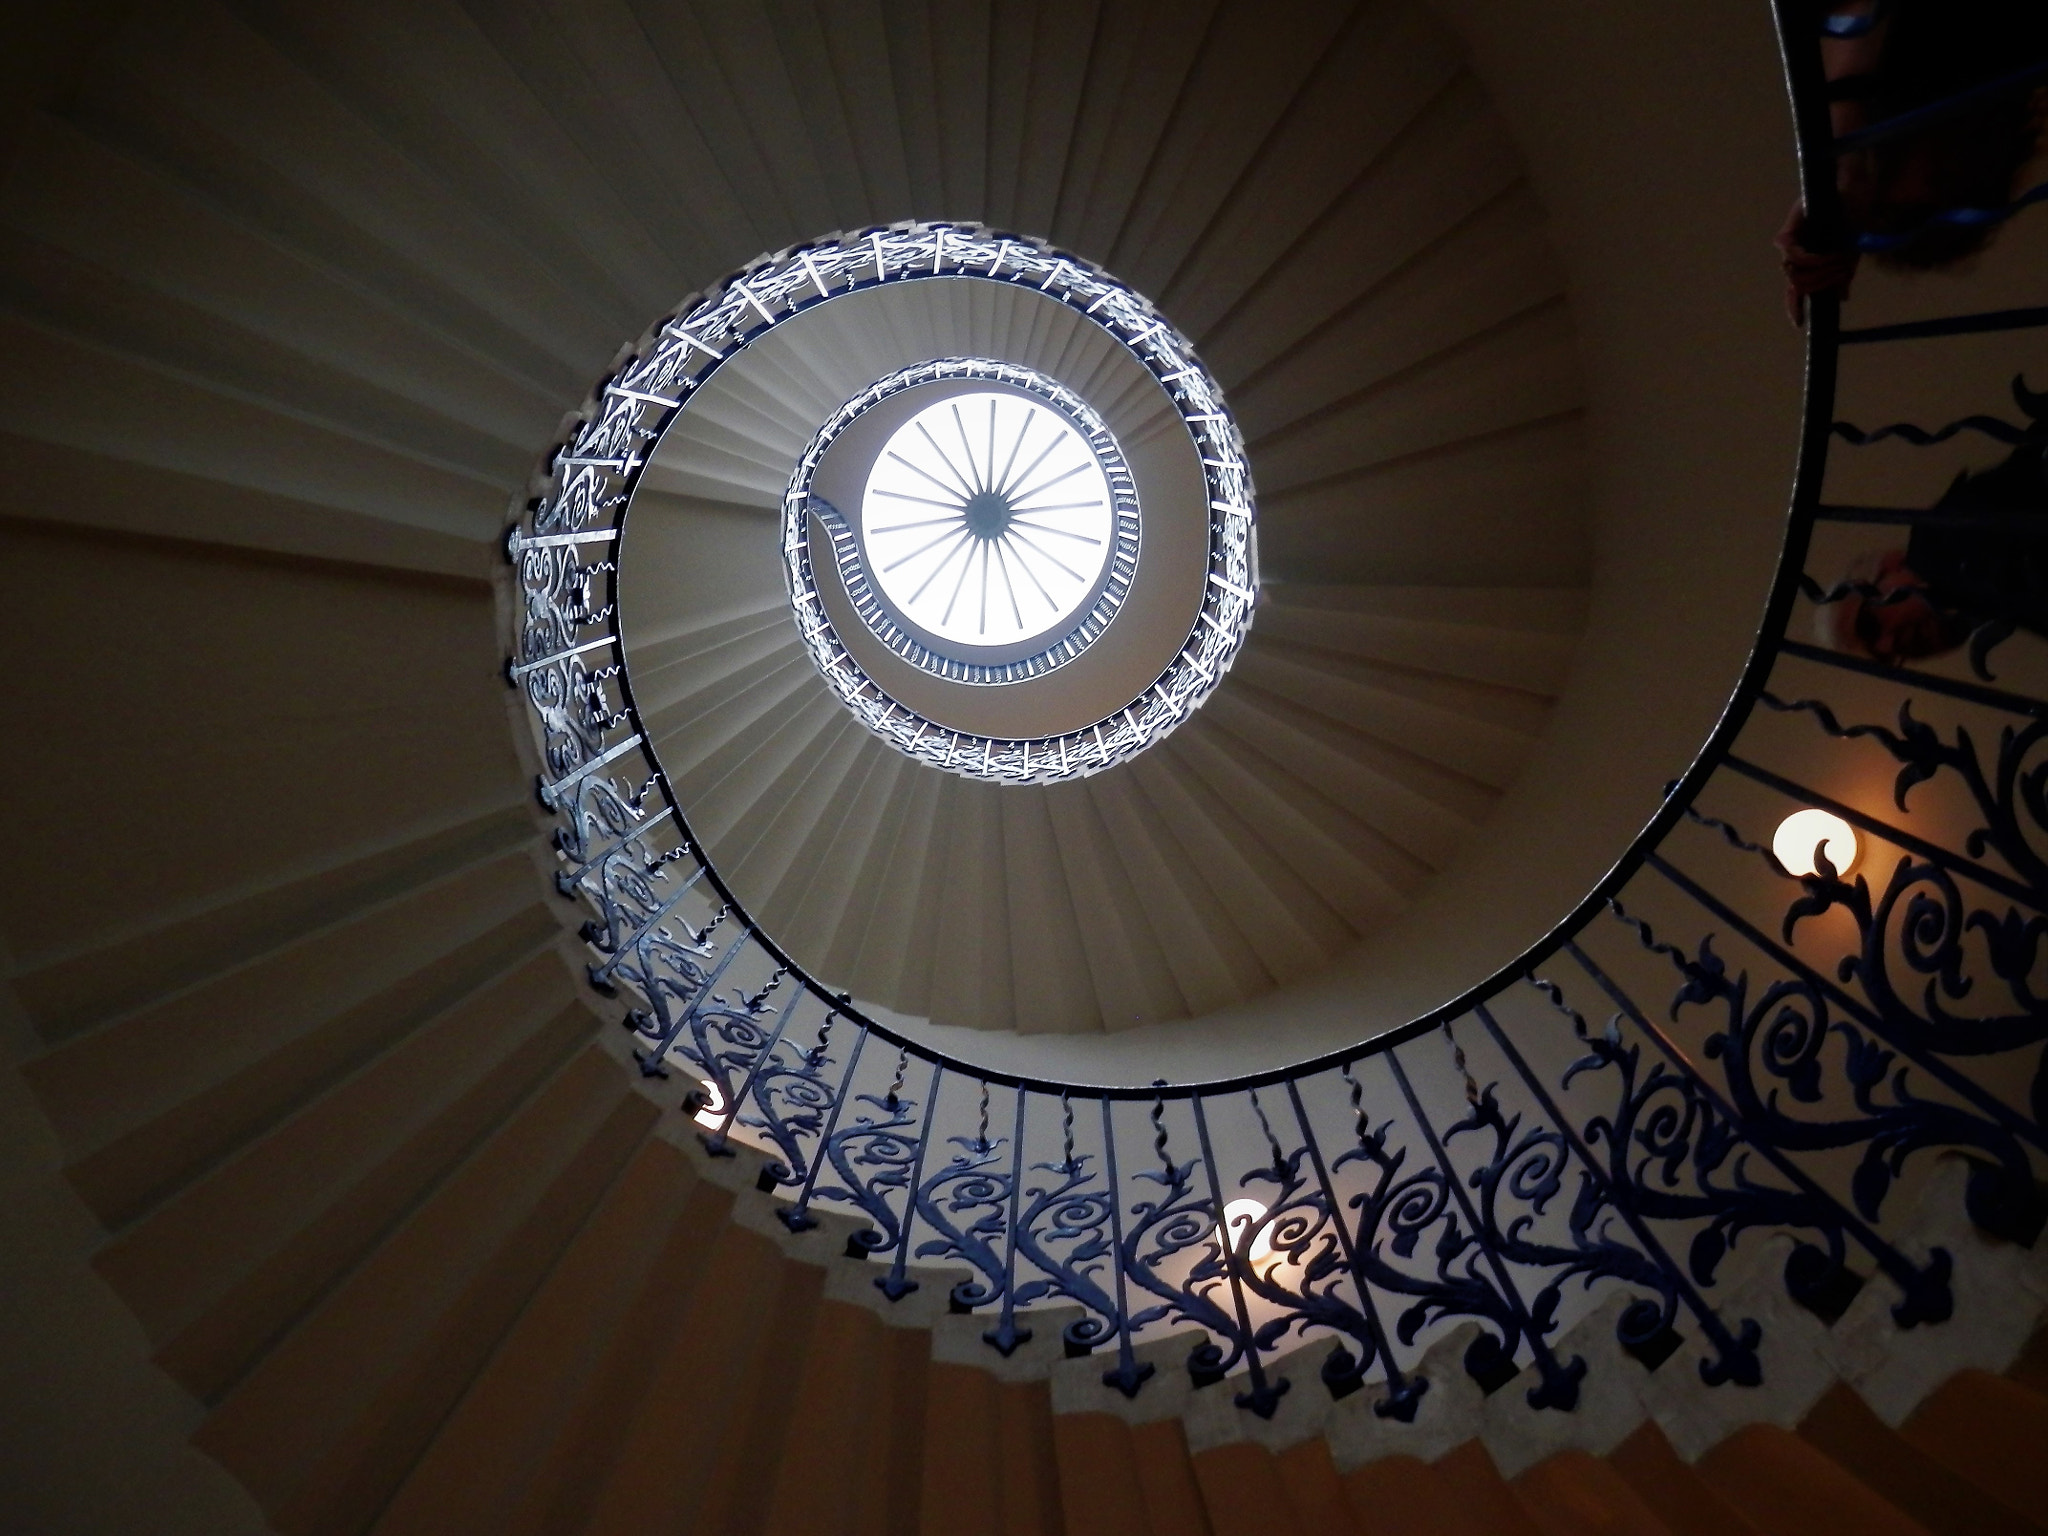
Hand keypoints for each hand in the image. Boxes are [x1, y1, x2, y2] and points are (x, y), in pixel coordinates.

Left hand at [1776, 200, 1858, 325]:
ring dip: (1823, 271)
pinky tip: (1828, 255)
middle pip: (1798, 285)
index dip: (1794, 308)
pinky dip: (1814, 260)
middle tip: (1844, 273)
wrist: (1852, 192)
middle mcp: (1794, 256)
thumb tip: (1840, 298)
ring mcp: (1788, 245)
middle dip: (1823, 283)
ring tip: (1842, 259)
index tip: (1799, 324)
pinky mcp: (1787, 233)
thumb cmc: (1849, 220)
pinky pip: (1796, 256)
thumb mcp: (1848, 255)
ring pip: (1796, 274)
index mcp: (1806, 264)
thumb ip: (1841, 275)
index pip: (1794, 291)